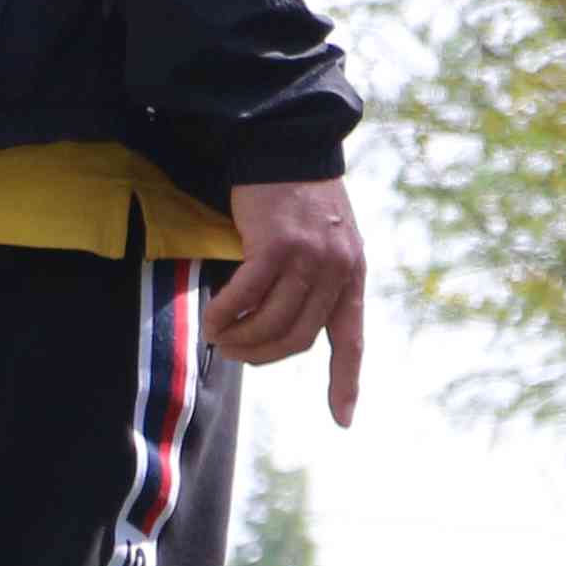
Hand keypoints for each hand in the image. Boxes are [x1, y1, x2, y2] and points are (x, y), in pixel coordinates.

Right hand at [210, 178, 366, 417]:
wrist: (287, 146)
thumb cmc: (298, 197)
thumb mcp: (327, 241)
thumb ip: (317, 281)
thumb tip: (286, 328)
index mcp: (352, 275)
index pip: (352, 340)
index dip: (346, 383)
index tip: (343, 420)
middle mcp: (337, 271)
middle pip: (297, 338)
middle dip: (262, 355)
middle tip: (234, 352)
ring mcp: (309, 258)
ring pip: (270, 322)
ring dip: (239, 338)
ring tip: (219, 336)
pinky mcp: (276, 245)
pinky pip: (246, 296)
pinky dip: (226, 313)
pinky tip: (213, 317)